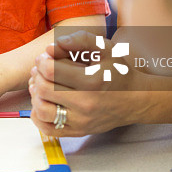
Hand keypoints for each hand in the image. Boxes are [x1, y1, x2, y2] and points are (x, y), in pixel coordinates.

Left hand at [29, 30, 152, 135]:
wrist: (135, 100)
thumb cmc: (118, 72)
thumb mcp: (105, 49)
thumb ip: (80, 40)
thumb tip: (52, 46)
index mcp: (91, 81)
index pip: (51, 70)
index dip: (42, 60)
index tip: (45, 57)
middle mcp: (85, 104)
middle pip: (44, 89)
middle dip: (37, 75)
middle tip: (40, 69)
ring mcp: (81, 121)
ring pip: (42, 110)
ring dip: (35, 95)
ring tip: (40, 85)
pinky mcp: (78, 132)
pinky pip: (49, 129)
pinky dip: (38, 116)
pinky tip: (42, 103)